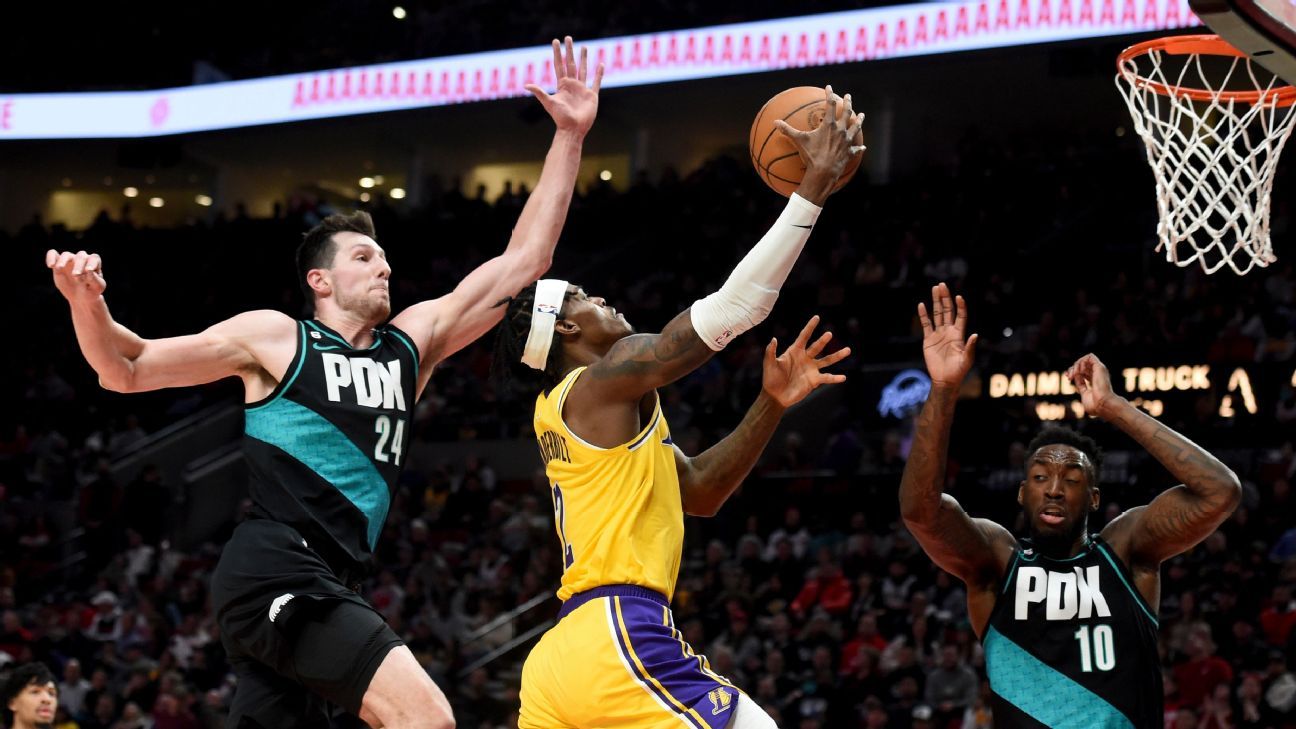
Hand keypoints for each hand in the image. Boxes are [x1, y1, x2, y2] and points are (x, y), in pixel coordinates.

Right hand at [47, 249, 105, 303]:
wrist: (81, 297)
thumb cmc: (92, 290)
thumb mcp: (97, 287)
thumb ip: (95, 279)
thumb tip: (89, 270)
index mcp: (94, 263)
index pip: (94, 258)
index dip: (92, 263)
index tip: (88, 270)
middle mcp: (82, 259)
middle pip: (81, 256)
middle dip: (78, 265)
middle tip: (76, 275)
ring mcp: (70, 260)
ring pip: (66, 254)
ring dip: (63, 261)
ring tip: (59, 268)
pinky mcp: (58, 263)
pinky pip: (53, 254)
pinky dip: (50, 257)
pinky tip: (50, 265)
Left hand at [526, 36, 602, 136]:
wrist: (573, 129)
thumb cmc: (560, 118)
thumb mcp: (549, 103)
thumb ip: (539, 92)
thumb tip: (525, 85)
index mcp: (562, 85)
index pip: (559, 65)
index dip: (557, 53)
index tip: (556, 41)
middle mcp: (572, 85)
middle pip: (570, 63)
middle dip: (569, 51)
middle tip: (568, 38)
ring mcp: (582, 89)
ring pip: (583, 69)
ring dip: (583, 58)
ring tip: (584, 47)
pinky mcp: (592, 95)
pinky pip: (596, 82)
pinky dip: (599, 73)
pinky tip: (600, 64)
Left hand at [761, 315, 850, 407]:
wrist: (775, 396)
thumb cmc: (771, 379)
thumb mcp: (769, 364)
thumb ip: (770, 351)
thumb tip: (774, 339)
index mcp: (794, 351)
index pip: (804, 336)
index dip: (810, 327)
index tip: (817, 317)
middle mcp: (805, 358)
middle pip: (817, 346)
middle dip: (823, 340)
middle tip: (829, 334)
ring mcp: (811, 369)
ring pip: (827, 360)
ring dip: (837, 355)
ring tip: (848, 350)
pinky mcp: (814, 380)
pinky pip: (827, 378)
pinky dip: (835, 378)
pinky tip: (843, 377)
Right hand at [774, 85, 864, 201]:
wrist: (824, 172)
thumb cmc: (812, 155)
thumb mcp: (799, 141)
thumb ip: (788, 130)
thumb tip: (775, 122)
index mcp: (829, 125)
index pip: (830, 105)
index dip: (829, 95)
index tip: (829, 87)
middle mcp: (840, 130)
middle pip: (847, 112)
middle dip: (848, 102)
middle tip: (848, 96)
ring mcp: (847, 141)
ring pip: (855, 127)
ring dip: (859, 120)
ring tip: (862, 114)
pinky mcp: (849, 153)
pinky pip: (856, 149)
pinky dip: (858, 148)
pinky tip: (862, 147)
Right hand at [917, 282, 976, 387]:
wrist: (945, 379)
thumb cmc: (959, 370)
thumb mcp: (967, 359)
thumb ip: (970, 347)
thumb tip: (975, 335)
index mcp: (959, 334)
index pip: (960, 316)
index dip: (960, 306)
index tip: (958, 297)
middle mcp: (949, 331)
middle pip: (947, 310)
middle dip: (945, 298)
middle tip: (942, 285)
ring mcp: (938, 334)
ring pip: (936, 314)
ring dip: (935, 302)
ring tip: (934, 289)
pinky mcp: (928, 339)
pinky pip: (926, 324)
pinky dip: (923, 315)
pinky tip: (921, 305)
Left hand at [1066, 353, 1120, 418]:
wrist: (1102, 405)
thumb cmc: (1095, 405)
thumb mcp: (1084, 393)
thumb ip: (1080, 384)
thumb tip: (1075, 377)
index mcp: (1095, 381)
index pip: (1084, 371)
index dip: (1074, 372)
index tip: (1068, 378)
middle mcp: (1098, 374)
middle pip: (1083, 365)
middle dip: (1073, 368)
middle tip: (1069, 377)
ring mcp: (1099, 370)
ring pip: (1085, 359)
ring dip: (1076, 365)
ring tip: (1074, 374)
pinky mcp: (1100, 367)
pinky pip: (1089, 357)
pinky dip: (1081, 362)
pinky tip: (1079, 371)